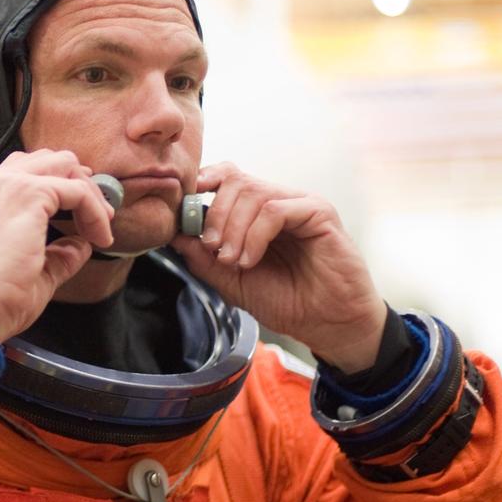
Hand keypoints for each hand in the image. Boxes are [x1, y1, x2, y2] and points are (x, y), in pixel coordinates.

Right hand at [0, 150, 114, 343]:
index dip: (60, 188)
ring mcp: (7, 183)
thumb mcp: (29, 268)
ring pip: (64, 165)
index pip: (26, 172)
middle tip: (99, 213)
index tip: (82, 216)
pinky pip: (77, 190)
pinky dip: (95, 211)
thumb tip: (80, 245)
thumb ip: (56, 253)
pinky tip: (99, 236)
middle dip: (78, 182)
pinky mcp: (29, 193)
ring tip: (102, 225)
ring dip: (89, 192)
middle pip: (48, 159)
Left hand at [172, 163, 386, 371]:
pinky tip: (251, 260)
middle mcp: (278, 201)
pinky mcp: (319, 213)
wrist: (327, 325)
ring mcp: (300, 204)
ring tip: (233, 261)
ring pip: (252, 193)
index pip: (225, 177)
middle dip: (214, 215)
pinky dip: (255, 235)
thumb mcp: (231, 282)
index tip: (183, 216)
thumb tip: (174, 233)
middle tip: (212, 249)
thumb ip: (203, 258)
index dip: (201, 188)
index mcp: (257, 212)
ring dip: (233, 229)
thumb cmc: (287, 302)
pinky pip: (275, 210)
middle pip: (234, 180)